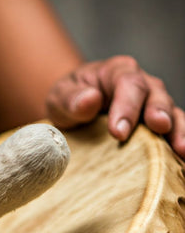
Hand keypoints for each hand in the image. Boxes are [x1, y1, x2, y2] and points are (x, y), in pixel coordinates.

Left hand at [46, 55, 184, 157]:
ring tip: (181, 149)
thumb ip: (72, 98)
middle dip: (159, 112)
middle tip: (160, 128)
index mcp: (117, 72)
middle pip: (156, 95)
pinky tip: (181, 160)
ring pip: (171, 113)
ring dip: (178, 130)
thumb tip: (89, 100)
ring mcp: (151, 104)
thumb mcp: (60, 96)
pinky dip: (177, 143)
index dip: (126, 106)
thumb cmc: (68, 100)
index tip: (118, 132)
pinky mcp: (155, 125)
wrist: (72, 108)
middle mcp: (141, 85)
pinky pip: (172, 131)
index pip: (128, 84)